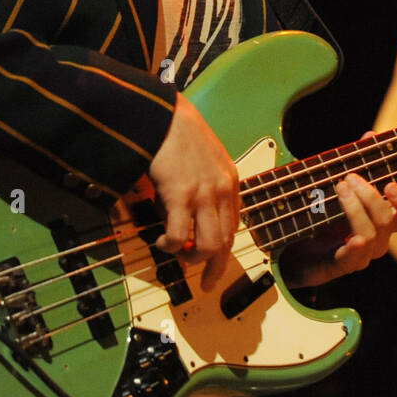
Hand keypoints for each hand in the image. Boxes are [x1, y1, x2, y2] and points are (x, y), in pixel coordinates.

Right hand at [148, 95, 239, 291]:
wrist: (164, 115)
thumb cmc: (179, 134)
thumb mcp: (205, 160)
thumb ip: (204, 187)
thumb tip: (184, 218)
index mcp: (231, 182)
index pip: (234, 225)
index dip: (224, 248)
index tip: (215, 262)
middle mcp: (223, 190)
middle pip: (226, 242)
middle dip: (216, 268)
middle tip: (205, 282)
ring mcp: (203, 194)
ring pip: (208, 246)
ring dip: (193, 259)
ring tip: (178, 254)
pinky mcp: (180, 195)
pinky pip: (179, 237)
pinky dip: (171, 246)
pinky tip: (162, 242)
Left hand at [280, 136, 396, 287]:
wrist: (293, 248)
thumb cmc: (322, 215)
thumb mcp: (341, 186)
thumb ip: (358, 163)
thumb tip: (371, 136)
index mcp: (382, 222)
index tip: (390, 184)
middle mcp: (377, 240)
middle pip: (388, 220)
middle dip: (370, 195)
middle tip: (349, 177)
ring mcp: (359, 255)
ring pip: (370, 235)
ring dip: (355, 209)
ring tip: (338, 189)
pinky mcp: (338, 266)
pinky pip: (352, 259)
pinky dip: (354, 248)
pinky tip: (351, 238)